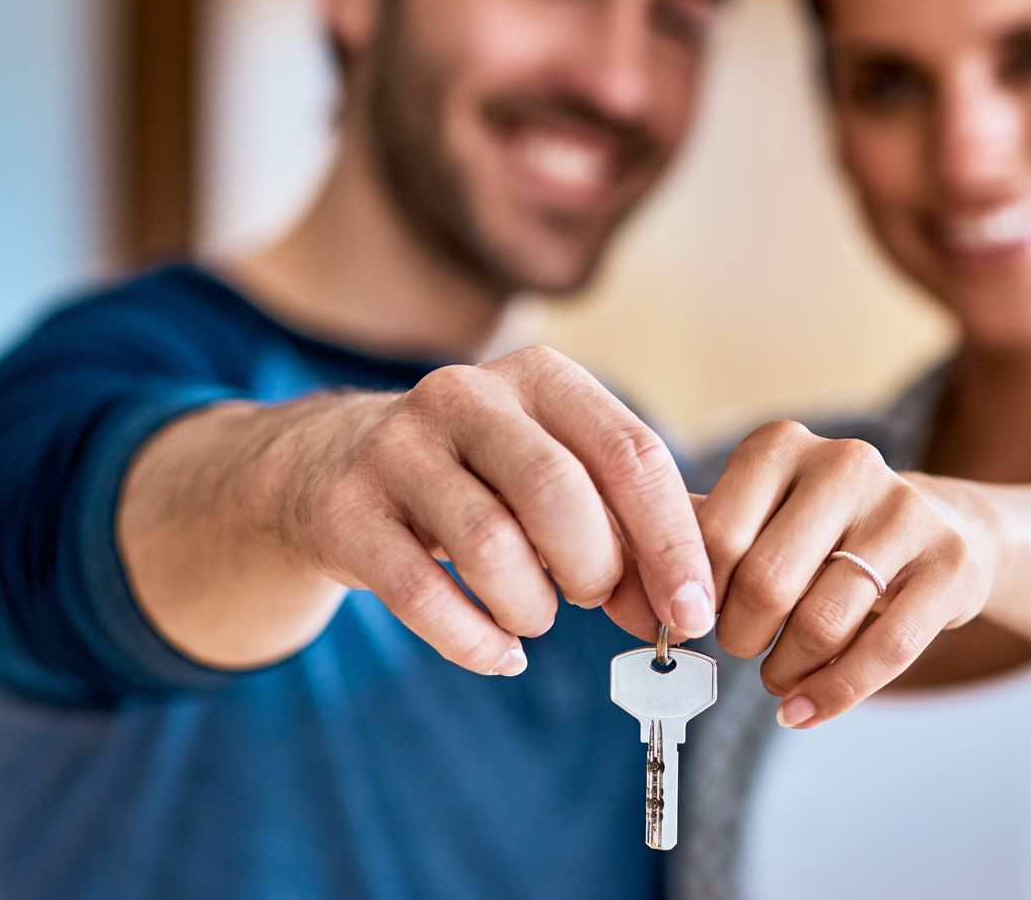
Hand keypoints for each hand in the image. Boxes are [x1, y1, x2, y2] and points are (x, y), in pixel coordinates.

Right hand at [278, 346, 712, 673]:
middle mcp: (468, 396)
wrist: (334, 466)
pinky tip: (500, 652)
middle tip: (599, 601)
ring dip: (532, 608)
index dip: (672, 542)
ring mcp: (398, 448)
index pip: (630, 454)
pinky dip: (475, 641)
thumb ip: (633, 525)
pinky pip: (421, 594)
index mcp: (543, 378)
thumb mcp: (561, 472)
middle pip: (558, 492)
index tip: (694, 612)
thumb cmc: (483, 479)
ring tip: (537, 616)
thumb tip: (697, 602)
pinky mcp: (346, 509)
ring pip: (490, 546)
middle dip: (597, 570)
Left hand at [697, 421, 995, 728]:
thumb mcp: (760, 514)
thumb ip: (699, 539)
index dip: (698, 597)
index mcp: (782, 446)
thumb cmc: (825, 532)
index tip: (696, 623)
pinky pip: (885, 651)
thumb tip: (634, 587)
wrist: (943, 528)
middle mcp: (846, 464)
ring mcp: (905, 510)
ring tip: (778, 675)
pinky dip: (834, 695)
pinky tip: (806, 711)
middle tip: (741, 649)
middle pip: (766, 582)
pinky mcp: (951, 562)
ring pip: (823, 622)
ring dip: (785, 671)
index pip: (717, 536)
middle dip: (740, 637)